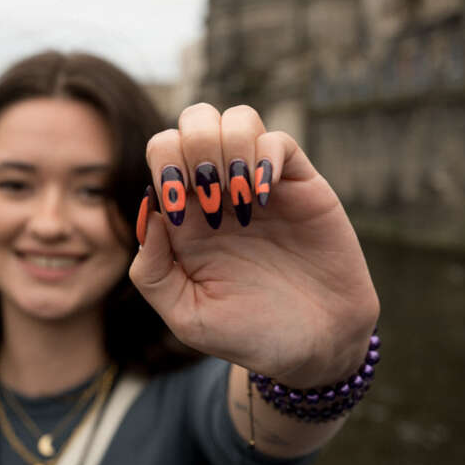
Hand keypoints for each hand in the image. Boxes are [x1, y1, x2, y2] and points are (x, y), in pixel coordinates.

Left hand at [129, 104, 379, 387]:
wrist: (314, 346)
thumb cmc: (248, 332)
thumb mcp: (186, 315)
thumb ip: (152, 272)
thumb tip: (150, 212)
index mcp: (187, 215)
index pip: (163, 151)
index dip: (165, 164)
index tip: (180, 211)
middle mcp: (221, 190)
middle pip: (195, 120)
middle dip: (195, 146)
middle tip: (212, 197)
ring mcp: (261, 184)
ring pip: (237, 118)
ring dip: (231, 148)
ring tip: (241, 199)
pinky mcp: (301, 186)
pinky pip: (279, 141)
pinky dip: (266, 157)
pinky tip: (264, 197)